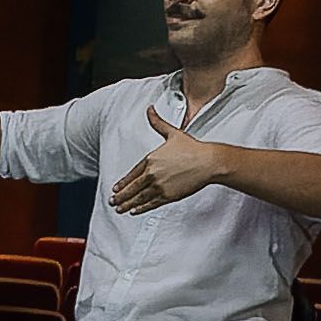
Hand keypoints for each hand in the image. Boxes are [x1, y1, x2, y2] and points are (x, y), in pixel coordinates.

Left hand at [108, 122, 229, 212]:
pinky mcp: (169, 196)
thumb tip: (150, 109)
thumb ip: (158, 123)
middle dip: (121, 196)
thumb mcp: (172, 133)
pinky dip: (141, 208)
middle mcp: (152, 173)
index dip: (123, 182)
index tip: (116, 188)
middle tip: (112, 201)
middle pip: (132, 187)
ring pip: (139, 197)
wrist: (207, 162)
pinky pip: (151, 203)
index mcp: (151, 159)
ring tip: (119, 208)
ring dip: (127, 204)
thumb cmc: (193, 148)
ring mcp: (159, 186)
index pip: (132, 173)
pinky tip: (134, 211)